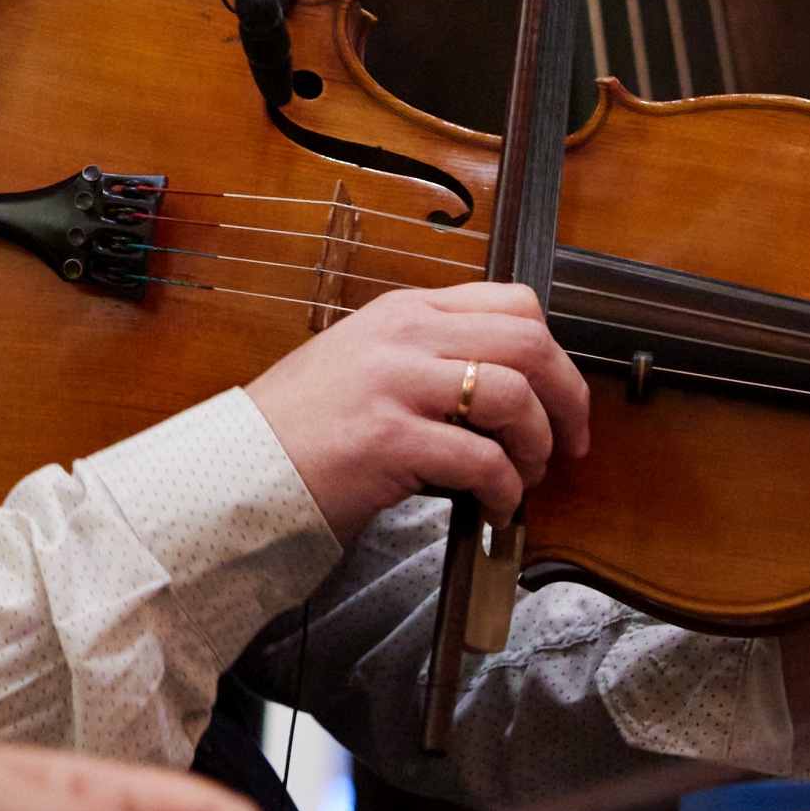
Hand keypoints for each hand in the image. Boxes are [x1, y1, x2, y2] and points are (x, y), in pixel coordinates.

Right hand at [244, 282, 587, 542]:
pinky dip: (505, 490)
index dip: (555, 355)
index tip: (562, 399)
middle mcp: (403, 335)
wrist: (241, 467)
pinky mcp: (389, 438)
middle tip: (567, 444)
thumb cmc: (303, 427)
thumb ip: (429, 359)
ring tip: (523, 478)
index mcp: (404, 312)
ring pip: (514, 396)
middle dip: (566, 399)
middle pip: (528, 343)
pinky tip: (494, 507)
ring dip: (536, 446)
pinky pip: (482, 459)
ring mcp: (395, 383)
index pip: (513, 303)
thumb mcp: (367, 364)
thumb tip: (506, 390)